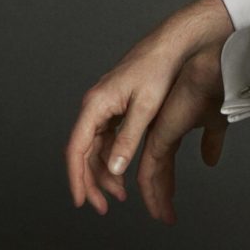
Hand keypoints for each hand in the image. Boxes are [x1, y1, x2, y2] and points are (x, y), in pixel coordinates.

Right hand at [65, 0, 232, 220]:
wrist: (173, 42)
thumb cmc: (160, 67)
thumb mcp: (146, 107)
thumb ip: (128, 138)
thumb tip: (113, 169)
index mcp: (96, 104)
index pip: (76, 148)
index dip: (76, 178)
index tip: (81, 201)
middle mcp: (95, 104)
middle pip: (84, 152)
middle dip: (92, 181)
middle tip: (104, 207)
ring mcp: (106, 104)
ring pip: (96, 147)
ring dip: (105, 172)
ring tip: (120, 194)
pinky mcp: (118, 104)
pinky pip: (108, 137)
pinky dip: (114, 156)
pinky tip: (124, 171)